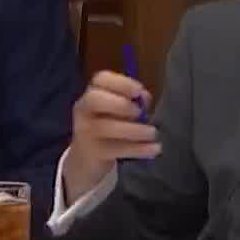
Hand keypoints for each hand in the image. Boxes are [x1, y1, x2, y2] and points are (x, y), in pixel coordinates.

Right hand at [64, 70, 161, 201]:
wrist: (88, 159)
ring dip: (134, 130)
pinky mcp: (93, 153)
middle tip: (139, 113)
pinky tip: (154, 149)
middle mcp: (84, 109)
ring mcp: (85, 132)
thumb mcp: (121, 112)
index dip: (121, 83)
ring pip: (106, 127)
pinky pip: (116, 148)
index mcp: (93, 93)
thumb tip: (144, 98)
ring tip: (153, 133)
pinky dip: (138, 149)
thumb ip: (134, 101)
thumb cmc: (110, 128)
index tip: (139, 91)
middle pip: (94, 99)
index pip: (101, 79)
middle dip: (120, 104)